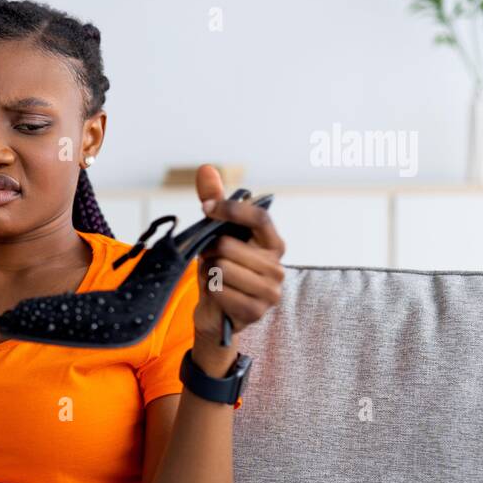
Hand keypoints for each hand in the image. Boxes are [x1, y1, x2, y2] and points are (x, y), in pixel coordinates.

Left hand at [190, 164, 286, 375]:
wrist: (215, 313)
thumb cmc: (219, 270)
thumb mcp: (215, 235)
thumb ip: (214, 201)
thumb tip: (205, 168)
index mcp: (273, 244)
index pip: (260, 217)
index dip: (232, 209)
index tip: (206, 208)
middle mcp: (277, 267)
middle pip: (230, 245)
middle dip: (210, 251)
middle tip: (210, 259)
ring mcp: (270, 292)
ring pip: (223, 267)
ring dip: (209, 272)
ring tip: (216, 278)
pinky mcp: (256, 311)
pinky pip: (220, 290)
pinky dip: (211, 291)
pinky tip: (218, 296)